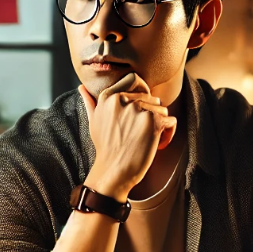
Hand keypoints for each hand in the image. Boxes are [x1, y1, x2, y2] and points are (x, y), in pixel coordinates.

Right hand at [79, 73, 176, 200]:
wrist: (113, 171)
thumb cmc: (105, 148)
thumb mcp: (94, 121)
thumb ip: (90, 102)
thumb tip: (82, 87)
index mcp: (109, 96)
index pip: (135, 80)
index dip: (143, 93)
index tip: (141, 111)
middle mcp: (123, 99)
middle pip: (152, 97)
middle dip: (152, 114)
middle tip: (142, 133)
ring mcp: (138, 110)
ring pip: (162, 109)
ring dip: (160, 124)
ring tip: (148, 139)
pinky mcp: (153, 121)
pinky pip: (171, 121)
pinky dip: (168, 134)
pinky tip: (158, 144)